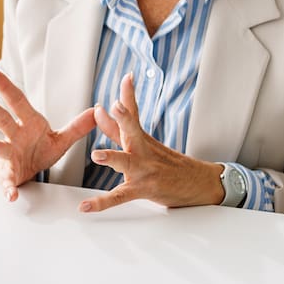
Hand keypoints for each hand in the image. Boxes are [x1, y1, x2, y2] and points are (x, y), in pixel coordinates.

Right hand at [0, 65, 95, 200]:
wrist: (29, 173)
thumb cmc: (39, 150)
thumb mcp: (61, 139)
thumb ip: (77, 127)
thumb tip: (96, 111)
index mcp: (27, 123)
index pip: (16, 101)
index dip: (4, 86)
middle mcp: (14, 136)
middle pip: (2, 120)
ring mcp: (9, 156)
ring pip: (1, 149)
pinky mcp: (9, 175)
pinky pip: (8, 182)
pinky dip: (8, 187)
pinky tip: (11, 193)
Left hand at [80, 74, 222, 212]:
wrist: (198, 184)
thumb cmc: (168, 163)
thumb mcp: (144, 142)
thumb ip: (117, 128)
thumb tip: (100, 110)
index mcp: (142, 138)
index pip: (134, 113)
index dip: (129, 95)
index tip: (127, 78)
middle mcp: (143, 150)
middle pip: (132, 131)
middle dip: (124, 118)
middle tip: (116, 106)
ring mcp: (143, 170)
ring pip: (126, 162)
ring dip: (112, 157)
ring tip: (96, 155)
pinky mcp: (142, 189)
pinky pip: (119, 197)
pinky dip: (101, 202)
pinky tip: (85, 206)